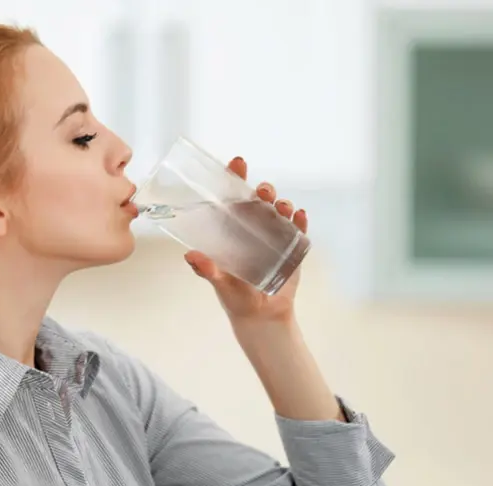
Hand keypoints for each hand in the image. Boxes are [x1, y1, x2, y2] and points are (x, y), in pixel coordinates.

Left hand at [184, 156, 307, 323]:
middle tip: (263, 192)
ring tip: (282, 207)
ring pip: (280, 210)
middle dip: (264, 190)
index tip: (238, 162)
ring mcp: (275, 235)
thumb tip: (191, 255)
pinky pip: (299, 229)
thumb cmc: (235, 296)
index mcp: (233, 229)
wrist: (261, 316)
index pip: (234, 197)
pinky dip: (301, 220)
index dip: (236, 178)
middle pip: (260, 200)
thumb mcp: (219, 282)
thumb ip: (207, 270)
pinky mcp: (292, 248)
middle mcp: (254, 227)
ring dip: (283, 204)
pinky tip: (300, 217)